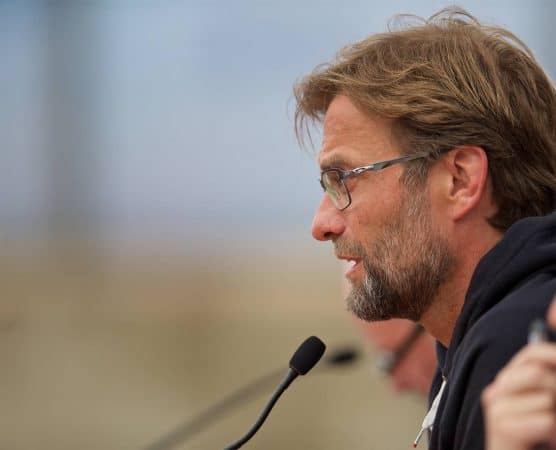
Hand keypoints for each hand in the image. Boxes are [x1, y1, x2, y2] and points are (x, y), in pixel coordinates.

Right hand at [482, 298, 555, 449]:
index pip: (532, 354)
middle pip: (538, 372)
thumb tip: (551, 317)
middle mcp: (497, 390)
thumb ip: (545, 372)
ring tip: (548, 428)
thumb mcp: (547, 402)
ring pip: (545, 397)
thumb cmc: (538, 435)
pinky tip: (542, 440)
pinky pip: (545, 420)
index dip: (553, 355)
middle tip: (552, 410)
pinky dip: (552, 431)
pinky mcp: (500, 429)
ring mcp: (496, 408)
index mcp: (509, 381)